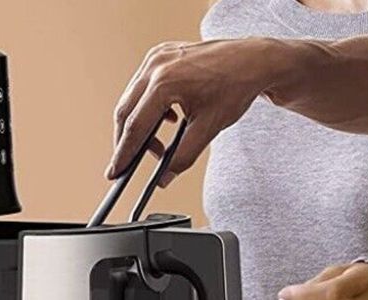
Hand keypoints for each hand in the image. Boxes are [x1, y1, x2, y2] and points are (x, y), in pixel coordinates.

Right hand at [109, 38, 285, 185]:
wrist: (253, 61)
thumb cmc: (236, 86)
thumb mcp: (209, 128)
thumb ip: (183, 156)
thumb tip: (165, 177)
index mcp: (165, 82)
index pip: (135, 126)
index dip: (124, 153)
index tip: (115, 172)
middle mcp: (156, 65)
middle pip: (126, 111)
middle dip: (127, 141)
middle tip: (128, 164)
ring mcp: (157, 57)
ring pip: (132, 98)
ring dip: (139, 124)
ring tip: (157, 145)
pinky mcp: (161, 55)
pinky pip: (143, 85)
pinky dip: (148, 106)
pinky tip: (167, 119)